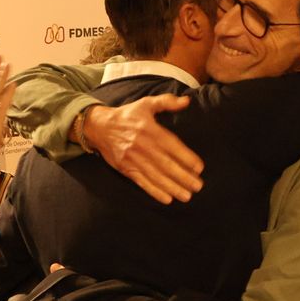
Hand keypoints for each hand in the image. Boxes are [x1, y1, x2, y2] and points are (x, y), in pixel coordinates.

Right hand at [82, 96, 204, 203]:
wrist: (99, 127)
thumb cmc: (128, 115)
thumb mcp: (146, 103)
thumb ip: (167, 102)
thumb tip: (186, 101)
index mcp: (150, 130)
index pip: (171, 146)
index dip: (186, 157)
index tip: (199, 168)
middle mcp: (142, 146)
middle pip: (166, 164)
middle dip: (183, 177)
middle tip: (198, 186)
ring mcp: (133, 159)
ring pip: (155, 176)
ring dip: (172, 187)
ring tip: (187, 196)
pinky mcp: (126, 169)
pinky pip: (142, 182)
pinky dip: (154, 191)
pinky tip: (167, 199)